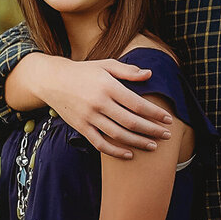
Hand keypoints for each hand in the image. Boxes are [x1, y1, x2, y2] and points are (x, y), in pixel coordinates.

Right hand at [29, 55, 171, 158]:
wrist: (52, 80)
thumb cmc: (83, 71)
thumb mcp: (105, 65)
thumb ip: (128, 71)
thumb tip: (149, 74)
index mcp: (108, 86)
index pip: (137, 104)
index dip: (155, 113)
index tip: (168, 119)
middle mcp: (99, 103)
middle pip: (131, 122)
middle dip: (152, 130)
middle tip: (167, 135)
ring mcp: (89, 117)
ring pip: (118, 135)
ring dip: (138, 143)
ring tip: (153, 146)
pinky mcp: (81, 128)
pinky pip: (100, 144)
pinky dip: (116, 151)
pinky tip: (129, 154)